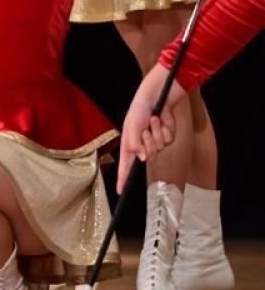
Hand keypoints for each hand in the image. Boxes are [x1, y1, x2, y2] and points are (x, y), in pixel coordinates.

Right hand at [117, 66, 186, 191]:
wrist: (156, 98)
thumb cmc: (138, 110)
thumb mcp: (131, 126)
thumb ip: (134, 144)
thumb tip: (142, 159)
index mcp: (129, 144)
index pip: (125, 165)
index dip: (123, 178)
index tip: (121, 191)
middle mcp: (142, 145)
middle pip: (148, 156)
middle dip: (148, 142)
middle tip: (145, 130)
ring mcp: (155, 142)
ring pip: (159, 148)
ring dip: (157, 133)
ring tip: (152, 121)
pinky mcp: (166, 137)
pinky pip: (168, 141)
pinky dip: (165, 130)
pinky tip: (161, 121)